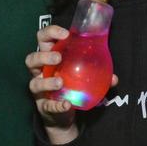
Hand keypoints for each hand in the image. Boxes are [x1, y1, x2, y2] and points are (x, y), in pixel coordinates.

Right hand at [26, 25, 117, 143]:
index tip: (65, 34)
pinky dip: (57, 105)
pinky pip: (48, 106)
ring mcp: (39, 89)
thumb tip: (114, 78)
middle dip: (43, 56)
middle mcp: (40, 72)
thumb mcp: (81, 74)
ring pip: (34, 83)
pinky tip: (66, 104)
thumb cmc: (70, 84)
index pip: (43, 38)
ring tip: (60, 82)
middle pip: (32, 59)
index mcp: (49, 57)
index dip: (50, 33)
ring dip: (46, 81)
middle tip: (58, 57)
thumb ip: (97, 73)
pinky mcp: (43, 106)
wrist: (63, 113)